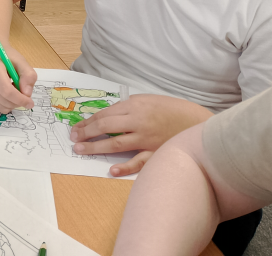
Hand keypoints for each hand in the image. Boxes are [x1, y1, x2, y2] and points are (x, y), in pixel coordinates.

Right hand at [0, 48, 36, 111]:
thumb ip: (28, 76)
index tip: (30, 102)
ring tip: (13, 92)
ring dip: (11, 104)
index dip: (20, 99)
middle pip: (3, 100)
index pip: (6, 90)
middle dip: (17, 102)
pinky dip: (4, 105)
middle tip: (24, 96)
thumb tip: (27, 94)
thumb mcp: (21, 62)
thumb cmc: (6, 58)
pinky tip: (4, 94)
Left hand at [69, 94, 212, 176]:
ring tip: (81, 151)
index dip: (88, 122)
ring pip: (116, 143)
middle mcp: (139, 121)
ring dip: (96, 147)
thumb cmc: (171, 110)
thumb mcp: (147, 100)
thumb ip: (127, 108)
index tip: (76, 128)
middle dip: (86, 133)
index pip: (105, 114)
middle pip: (106, 127)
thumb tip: (106, 117)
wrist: (199, 122)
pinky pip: (139, 162)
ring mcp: (148, 139)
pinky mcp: (157, 153)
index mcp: (135, 105)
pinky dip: (124, 166)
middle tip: (73, 139)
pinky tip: (111, 170)